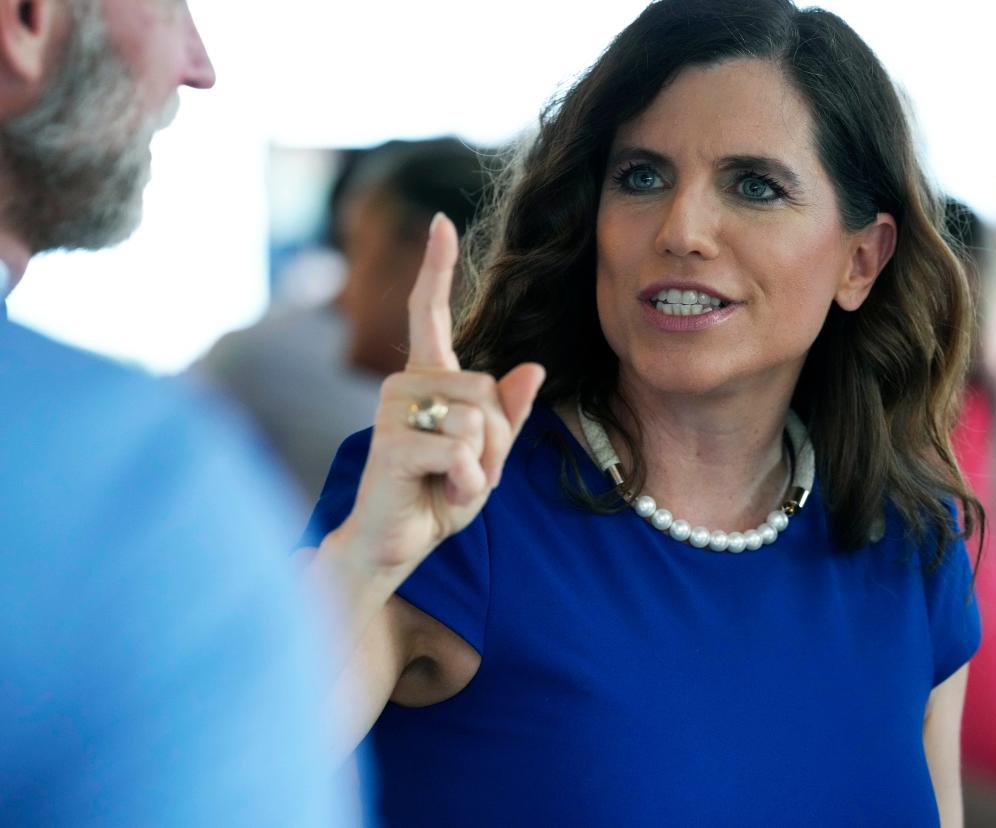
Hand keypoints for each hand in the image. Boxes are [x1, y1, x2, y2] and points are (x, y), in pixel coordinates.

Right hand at [333, 214, 544, 577]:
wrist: (393, 545)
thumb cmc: (439, 496)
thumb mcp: (488, 456)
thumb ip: (508, 415)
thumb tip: (533, 367)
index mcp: (427, 379)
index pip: (428, 312)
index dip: (436, 267)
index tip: (442, 221)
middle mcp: (403, 384)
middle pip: (488, 389)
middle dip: (497, 441)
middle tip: (470, 471)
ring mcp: (392, 411)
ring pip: (478, 419)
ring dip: (484, 464)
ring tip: (452, 482)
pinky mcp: (391, 443)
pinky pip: (461, 451)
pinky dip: (468, 482)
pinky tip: (444, 494)